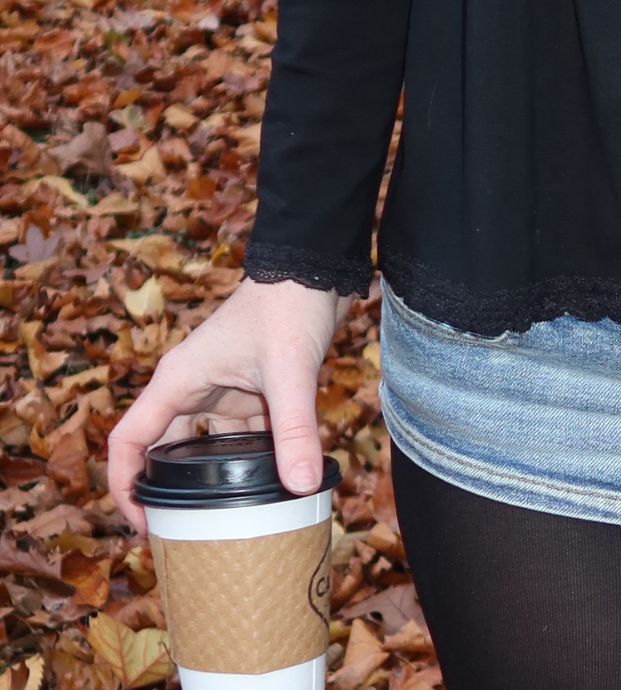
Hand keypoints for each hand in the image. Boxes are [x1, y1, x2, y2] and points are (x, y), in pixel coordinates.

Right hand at [107, 277, 348, 537]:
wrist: (315, 268)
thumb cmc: (288, 306)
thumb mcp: (289, 371)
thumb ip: (295, 429)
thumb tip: (302, 486)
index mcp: (179, 380)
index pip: (128, 441)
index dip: (123, 486)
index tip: (142, 525)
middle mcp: (192, 385)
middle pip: (162, 449)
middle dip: (169, 491)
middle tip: (184, 534)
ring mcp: (222, 387)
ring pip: (206, 446)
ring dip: (215, 478)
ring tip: (226, 521)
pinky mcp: (251, 388)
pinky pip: (241, 435)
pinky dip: (251, 459)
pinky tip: (271, 485)